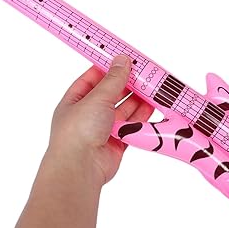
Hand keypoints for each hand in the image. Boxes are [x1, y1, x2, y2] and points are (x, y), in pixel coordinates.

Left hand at [47, 55, 153, 185]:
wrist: (80, 168)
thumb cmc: (77, 132)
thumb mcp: (97, 98)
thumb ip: (113, 80)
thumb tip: (122, 60)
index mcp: (75, 101)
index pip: (93, 78)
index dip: (109, 68)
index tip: (126, 59)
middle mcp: (87, 115)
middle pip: (111, 94)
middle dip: (128, 85)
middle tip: (145, 74)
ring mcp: (101, 130)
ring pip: (123, 111)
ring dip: (137, 101)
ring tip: (153, 89)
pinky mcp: (115, 143)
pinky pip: (130, 127)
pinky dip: (140, 119)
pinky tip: (151, 109)